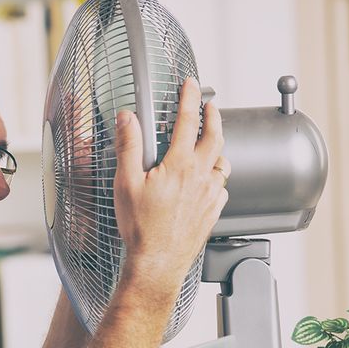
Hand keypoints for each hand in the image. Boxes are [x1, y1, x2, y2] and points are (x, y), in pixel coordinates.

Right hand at [113, 78, 228, 283]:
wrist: (157, 262)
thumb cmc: (141, 228)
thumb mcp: (125, 183)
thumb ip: (128, 147)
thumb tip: (128, 119)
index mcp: (180, 165)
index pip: (188, 121)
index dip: (190, 98)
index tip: (191, 85)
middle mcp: (201, 177)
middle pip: (215, 137)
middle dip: (213, 117)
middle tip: (211, 107)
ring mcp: (210, 195)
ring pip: (222, 163)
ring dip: (217, 149)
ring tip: (210, 144)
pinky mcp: (213, 212)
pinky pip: (222, 188)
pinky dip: (217, 177)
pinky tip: (209, 180)